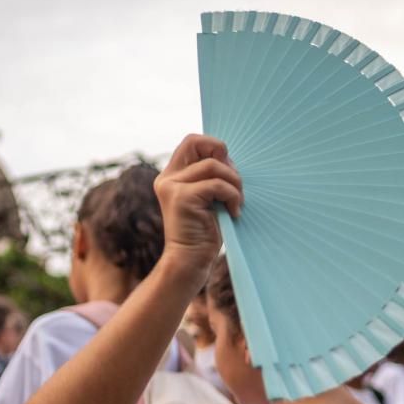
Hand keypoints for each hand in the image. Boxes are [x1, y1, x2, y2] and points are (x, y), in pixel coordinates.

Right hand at [153, 135, 242, 287]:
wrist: (191, 262)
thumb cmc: (204, 232)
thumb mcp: (209, 197)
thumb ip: (213, 175)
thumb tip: (228, 156)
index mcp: (172, 176)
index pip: (192, 142)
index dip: (214, 148)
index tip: (227, 173)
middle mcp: (168, 178)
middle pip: (197, 142)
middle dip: (222, 156)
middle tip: (233, 182)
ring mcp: (172, 186)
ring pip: (213, 165)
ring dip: (234, 183)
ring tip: (236, 203)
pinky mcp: (181, 197)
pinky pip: (218, 184)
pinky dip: (233, 197)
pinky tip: (233, 213)